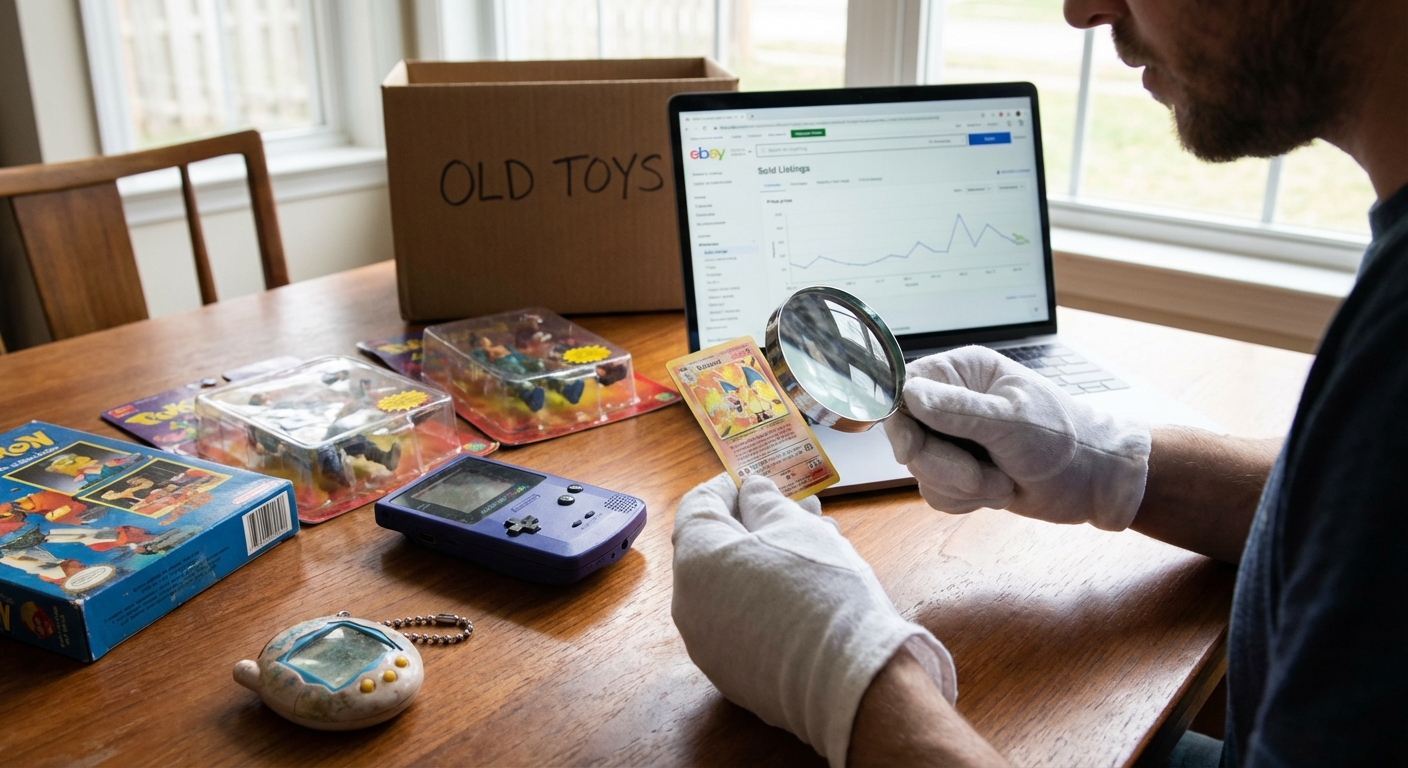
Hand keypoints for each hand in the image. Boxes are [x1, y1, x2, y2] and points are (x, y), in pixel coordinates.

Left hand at [672, 474, 955, 767]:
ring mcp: (707, 646)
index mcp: (695, 561)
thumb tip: (750, 492)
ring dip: (766, 562)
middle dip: (758, 525)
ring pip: (731, 587)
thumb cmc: (822, 588)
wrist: (850, 680)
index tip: (756, 480)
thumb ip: (764, 501)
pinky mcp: (732, 675)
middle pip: (715, 549)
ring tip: (816, 548)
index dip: (728, 487)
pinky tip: (807, 592)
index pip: (698, 507)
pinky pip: (741, 624)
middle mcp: (688, 605)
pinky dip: (765, 600)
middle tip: (800, 512)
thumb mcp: (796, 527)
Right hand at [884, 346, 1150, 530]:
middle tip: (983, 474)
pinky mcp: (957, 472)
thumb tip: (909, 394)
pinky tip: (998, 490)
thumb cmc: (1064, 439)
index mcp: (962, 372)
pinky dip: (965, 500)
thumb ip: (958, 409)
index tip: (914, 449)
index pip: (904, 389)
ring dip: (962, 486)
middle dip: (945, 465)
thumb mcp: (1013, 421)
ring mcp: (953, 439)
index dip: (902, 423)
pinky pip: (935, 492)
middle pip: (908, 437)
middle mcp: (951, 402)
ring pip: (921, 470)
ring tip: (1003, 480)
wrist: (1094, 482)